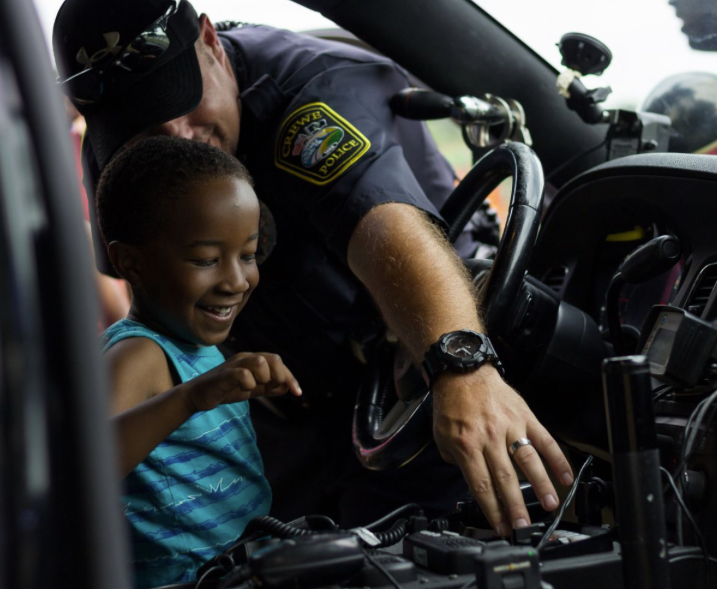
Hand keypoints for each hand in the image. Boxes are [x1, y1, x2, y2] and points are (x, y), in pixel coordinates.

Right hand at [185, 352, 301, 412]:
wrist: (198, 396)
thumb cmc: (225, 390)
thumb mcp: (251, 389)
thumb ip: (268, 387)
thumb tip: (287, 388)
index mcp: (253, 360)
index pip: (278, 362)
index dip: (291, 377)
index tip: (298, 393)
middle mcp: (245, 358)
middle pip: (273, 358)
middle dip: (281, 375)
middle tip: (276, 389)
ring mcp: (234, 364)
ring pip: (260, 361)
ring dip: (265, 377)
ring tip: (256, 387)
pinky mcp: (224, 374)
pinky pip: (243, 375)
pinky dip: (249, 384)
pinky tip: (244, 389)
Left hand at [431, 366, 573, 536]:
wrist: (463, 372)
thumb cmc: (452, 404)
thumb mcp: (441, 436)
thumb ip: (455, 460)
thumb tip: (471, 480)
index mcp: (467, 445)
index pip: (481, 485)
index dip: (492, 509)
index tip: (501, 526)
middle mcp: (489, 437)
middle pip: (505, 478)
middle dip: (516, 506)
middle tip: (525, 526)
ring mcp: (510, 427)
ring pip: (528, 461)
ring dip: (541, 485)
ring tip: (550, 505)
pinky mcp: (525, 416)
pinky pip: (544, 440)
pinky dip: (557, 458)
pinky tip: (565, 476)